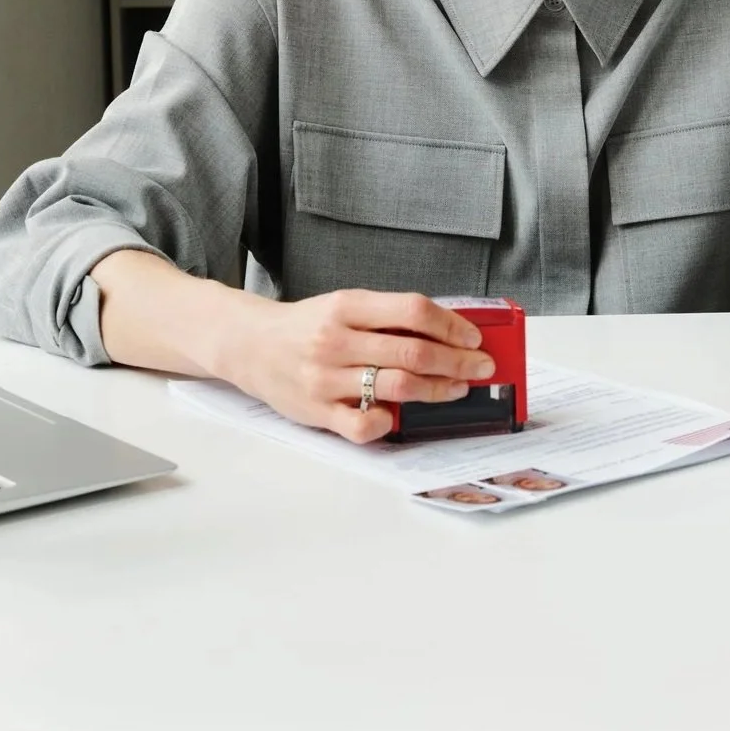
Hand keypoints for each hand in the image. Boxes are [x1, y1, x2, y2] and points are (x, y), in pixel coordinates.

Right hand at [222, 290, 494, 443]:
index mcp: (346, 306)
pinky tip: (397, 416)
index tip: (473, 338)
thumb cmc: (304, 327)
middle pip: (414, 352)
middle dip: (458, 361)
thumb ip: (384, 318)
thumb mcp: (341, 306)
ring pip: (398, 387)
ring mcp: (326, 378)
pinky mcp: (318, 411)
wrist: (248, 345)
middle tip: (481, 367)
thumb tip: (444, 333)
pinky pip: (363, 424)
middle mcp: (336, 341)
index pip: (413, 310)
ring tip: (457, 389)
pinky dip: (388, 422)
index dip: (451, 325)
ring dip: (438, 389)